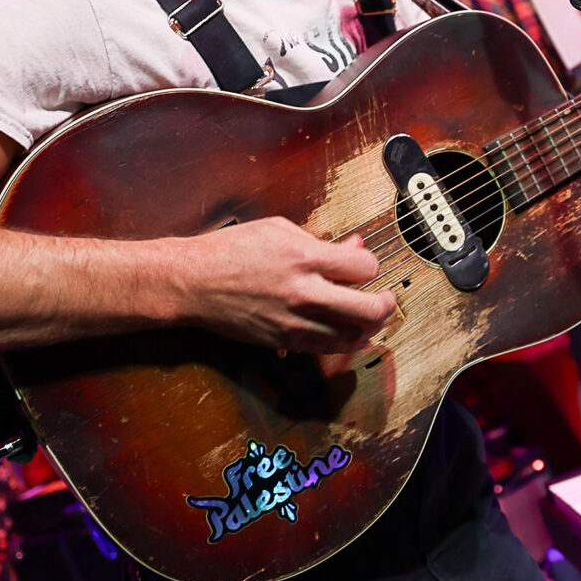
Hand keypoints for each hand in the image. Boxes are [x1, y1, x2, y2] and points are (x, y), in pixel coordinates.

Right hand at [174, 216, 396, 353]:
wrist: (194, 282)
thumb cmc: (231, 251)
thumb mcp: (280, 231)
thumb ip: (321, 242)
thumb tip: (353, 249)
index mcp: (305, 258)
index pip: (366, 269)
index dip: (372, 267)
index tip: (366, 268)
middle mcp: (304, 293)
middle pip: (369, 310)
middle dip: (386, 305)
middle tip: (386, 300)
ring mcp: (294, 321)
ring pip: (352, 338)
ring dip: (369, 329)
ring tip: (370, 319)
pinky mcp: (283, 341)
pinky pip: (325, 349)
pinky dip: (342, 342)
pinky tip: (344, 332)